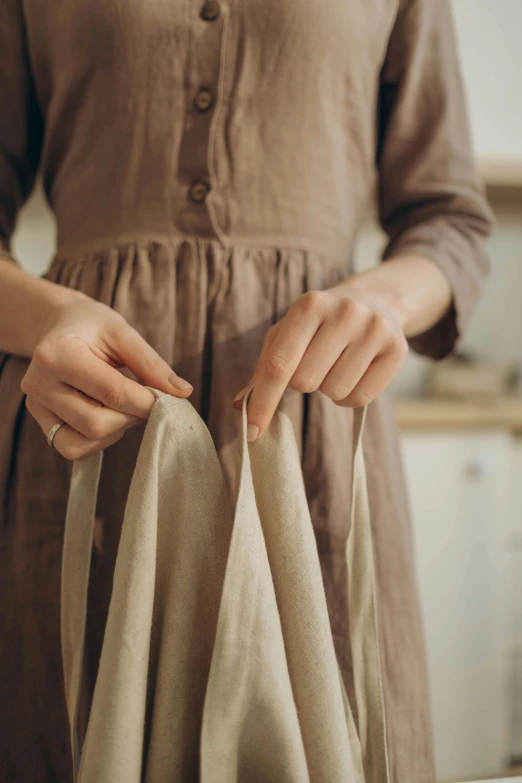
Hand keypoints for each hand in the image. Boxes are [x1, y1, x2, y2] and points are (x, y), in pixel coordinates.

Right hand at [22, 296, 191, 459]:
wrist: (58, 325)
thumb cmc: (92, 326)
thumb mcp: (123, 333)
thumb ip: (151, 364)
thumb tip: (183, 393)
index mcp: (57, 353)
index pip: (110, 391)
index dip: (146, 402)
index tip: (169, 401)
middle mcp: (39, 382)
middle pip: (96, 423)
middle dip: (131, 417)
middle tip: (144, 401)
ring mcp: (36, 405)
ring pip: (82, 442)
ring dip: (114, 432)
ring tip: (123, 406)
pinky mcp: (41, 420)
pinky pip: (72, 448)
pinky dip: (97, 441)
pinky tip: (107, 416)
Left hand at [233, 285, 407, 440]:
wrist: (375, 300)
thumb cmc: (319, 324)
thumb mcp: (287, 333)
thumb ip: (263, 369)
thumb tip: (241, 406)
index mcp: (309, 305)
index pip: (278, 365)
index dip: (262, 402)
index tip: (251, 432)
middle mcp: (345, 312)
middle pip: (305, 382)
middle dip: (303, 384)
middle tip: (314, 365)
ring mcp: (375, 329)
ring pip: (335, 392)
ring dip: (328, 390)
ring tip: (336, 367)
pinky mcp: (397, 349)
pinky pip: (362, 399)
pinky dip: (350, 398)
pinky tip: (353, 375)